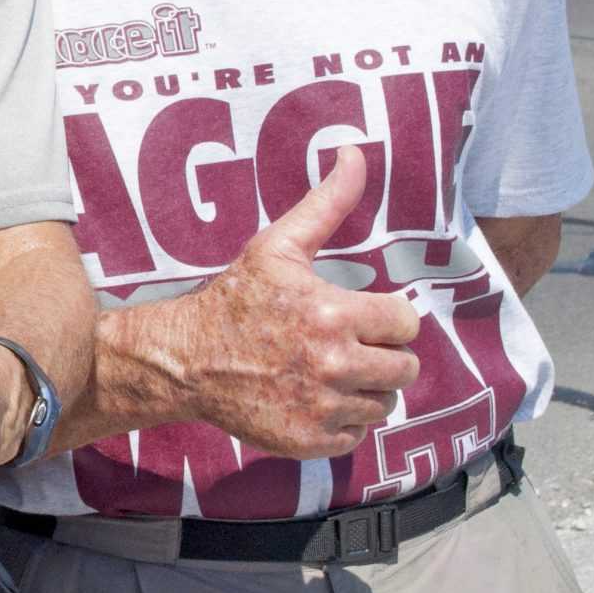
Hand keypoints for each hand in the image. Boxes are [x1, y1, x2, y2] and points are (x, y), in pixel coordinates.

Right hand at [159, 146, 420, 458]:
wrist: (187, 359)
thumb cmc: (236, 298)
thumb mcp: (278, 246)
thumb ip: (327, 204)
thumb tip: (356, 151)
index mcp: (333, 314)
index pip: (406, 324)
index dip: (386, 318)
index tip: (357, 315)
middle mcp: (334, 365)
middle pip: (404, 368)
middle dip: (380, 355)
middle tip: (342, 345)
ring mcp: (323, 408)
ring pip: (383, 403)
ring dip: (364, 389)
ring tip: (326, 372)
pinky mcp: (311, 440)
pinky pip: (357, 435)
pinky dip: (341, 420)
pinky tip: (311, 398)